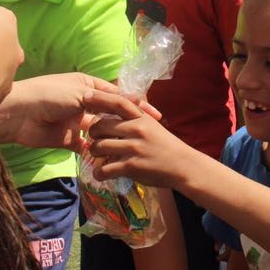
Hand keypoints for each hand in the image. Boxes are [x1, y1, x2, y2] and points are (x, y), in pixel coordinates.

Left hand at [0, 74, 157, 150]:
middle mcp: (84, 103)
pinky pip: (87, 148)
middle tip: (148, 135)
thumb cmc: (51, 95)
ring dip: (114, 140)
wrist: (19, 114)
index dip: (136, 106)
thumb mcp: (83, 93)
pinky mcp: (69, 140)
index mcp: (88, 86)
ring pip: (102, 132)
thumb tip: (135, 102)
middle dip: (128, 124)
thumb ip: (109, 100)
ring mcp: (77, 122)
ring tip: (133, 148)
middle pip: (112, 114)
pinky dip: (97, 154)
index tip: (154, 117)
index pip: (118, 96)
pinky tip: (112, 159)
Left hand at [84, 91, 199, 189]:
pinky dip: (99, 172)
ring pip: (99, 147)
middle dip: (93, 134)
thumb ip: (136, 118)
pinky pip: (105, 168)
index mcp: (140, 118)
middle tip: (95, 140)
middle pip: (100, 126)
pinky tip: (101, 173)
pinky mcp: (131, 166)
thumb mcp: (152, 126)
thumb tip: (115, 112)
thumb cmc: (166, 146)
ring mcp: (133, 148)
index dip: (99, 99)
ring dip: (94, 153)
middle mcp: (136, 129)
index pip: (117, 102)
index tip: (85, 96)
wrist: (183, 165)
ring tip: (99, 157)